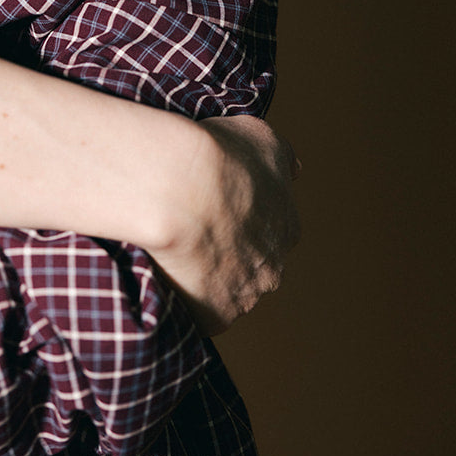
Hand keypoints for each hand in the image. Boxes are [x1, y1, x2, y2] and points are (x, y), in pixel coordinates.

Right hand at [150, 115, 299, 336]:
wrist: (183, 189)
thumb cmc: (219, 156)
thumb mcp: (261, 137)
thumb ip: (280, 157)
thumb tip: (293, 169)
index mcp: (287, 226)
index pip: (267, 230)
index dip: (238, 219)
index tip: (211, 208)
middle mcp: (273, 267)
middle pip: (249, 266)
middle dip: (225, 253)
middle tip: (189, 230)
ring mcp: (244, 297)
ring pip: (223, 290)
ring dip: (203, 276)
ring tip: (169, 251)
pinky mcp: (213, 318)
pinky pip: (196, 311)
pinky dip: (180, 296)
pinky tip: (162, 272)